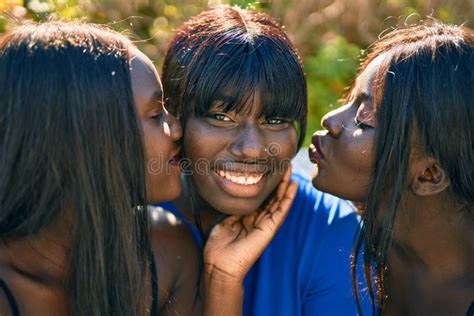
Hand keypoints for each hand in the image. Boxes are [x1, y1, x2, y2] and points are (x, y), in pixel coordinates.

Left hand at [203, 166, 297, 283]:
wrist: (220, 265)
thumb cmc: (219, 247)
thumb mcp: (225, 221)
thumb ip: (235, 210)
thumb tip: (240, 196)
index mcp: (248, 219)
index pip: (260, 199)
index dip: (265, 185)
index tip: (269, 170)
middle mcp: (259, 221)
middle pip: (272, 198)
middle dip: (278, 182)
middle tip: (284, 165)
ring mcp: (266, 225)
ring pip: (279, 202)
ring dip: (286, 186)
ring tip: (290, 170)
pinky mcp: (269, 229)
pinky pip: (281, 211)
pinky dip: (288, 199)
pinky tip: (293, 187)